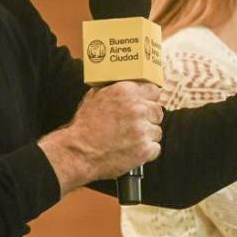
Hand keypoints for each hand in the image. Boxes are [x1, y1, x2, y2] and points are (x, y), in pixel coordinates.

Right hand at [39, 82, 162, 192]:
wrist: (78, 152)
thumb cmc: (85, 126)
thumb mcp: (95, 97)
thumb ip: (113, 89)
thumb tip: (125, 84)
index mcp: (127, 92)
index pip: (154, 90)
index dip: (150, 99)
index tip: (146, 105)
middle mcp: (138, 108)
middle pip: (158, 111)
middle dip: (148, 118)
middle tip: (134, 126)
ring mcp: (143, 129)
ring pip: (157, 131)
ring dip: (147, 136)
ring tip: (130, 140)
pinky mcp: (145, 149)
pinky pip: (155, 148)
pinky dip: (146, 152)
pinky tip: (132, 151)